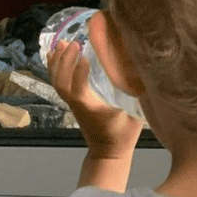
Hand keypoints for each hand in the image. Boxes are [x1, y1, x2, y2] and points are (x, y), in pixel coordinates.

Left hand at [48, 40, 144, 160]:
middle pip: (62, 83)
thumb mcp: (133, 118)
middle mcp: (76, 103)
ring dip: (58, 62)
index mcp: (90, 108)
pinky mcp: (70, 100)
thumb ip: (136, 97)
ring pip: (57, 82)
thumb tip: (143, 73)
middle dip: (65, 62)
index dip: (78, 73)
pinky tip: (54, 53)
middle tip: (74, 43)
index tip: (85, 56)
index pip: (78, 90)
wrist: (107, 154)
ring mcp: (71, 102)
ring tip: (62, 42)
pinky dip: (54, 67)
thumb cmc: (122, 135)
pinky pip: (57, 82)